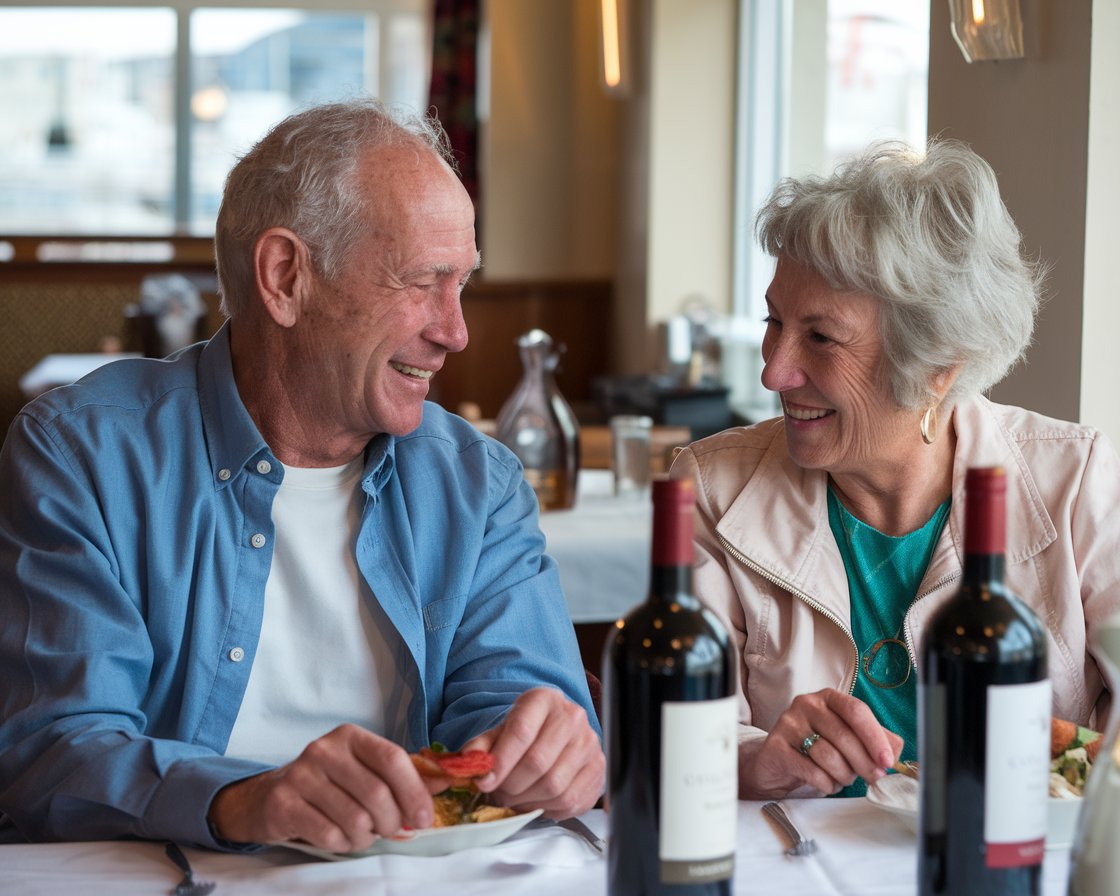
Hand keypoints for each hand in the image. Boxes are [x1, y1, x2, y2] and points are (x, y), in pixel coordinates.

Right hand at [208, 724, 446, 851]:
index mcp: (351, 737)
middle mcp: (324, 749)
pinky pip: (329, 834)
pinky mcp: (283, 804)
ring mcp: (301, 775)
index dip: (414, 791)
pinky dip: (342, 844)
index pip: (392, 758)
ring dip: (366, 836)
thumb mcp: (365, 771)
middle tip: (391, 830)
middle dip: (392, 822)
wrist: (269, 797)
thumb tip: (446, 780)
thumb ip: (405, 775)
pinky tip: (338, 837)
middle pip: (377, 794)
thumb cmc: (329, 785)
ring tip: (361, 833)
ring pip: (355, 819)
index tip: (425, 819)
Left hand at [462, 687, 603, 818]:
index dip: (500, 762)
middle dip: (511, 786)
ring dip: (527, 800)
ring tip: (515, 798)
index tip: (484, 781)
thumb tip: (468, 764)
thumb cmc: (527, 732)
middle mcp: (573, 717)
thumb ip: (482, 747)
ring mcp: (590, 743)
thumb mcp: (501, 730)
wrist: (559, 731)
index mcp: (545, 700)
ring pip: (554, 786)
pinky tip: (536, 800)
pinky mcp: (599, 769)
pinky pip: (571, 800)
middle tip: (498, 794)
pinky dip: (548, 808)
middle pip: (538, 762)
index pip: (521, 731)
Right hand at [741, 688, 902, 798]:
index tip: (887, 760)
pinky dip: (826, 783)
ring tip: (843, 779)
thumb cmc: (818, 749)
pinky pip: (811, 770)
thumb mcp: (848, 739)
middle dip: (864, 763)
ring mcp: (789, 723)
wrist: (778, 763)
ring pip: (828, 755)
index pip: (856, 711)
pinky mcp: (776, 746)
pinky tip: (826, 783)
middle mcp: (807, 704)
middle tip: (873, 777)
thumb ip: (874, 740)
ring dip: (843, 775)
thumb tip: (895, 751)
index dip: (875, 738)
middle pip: (844, 735)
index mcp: (828, 697)